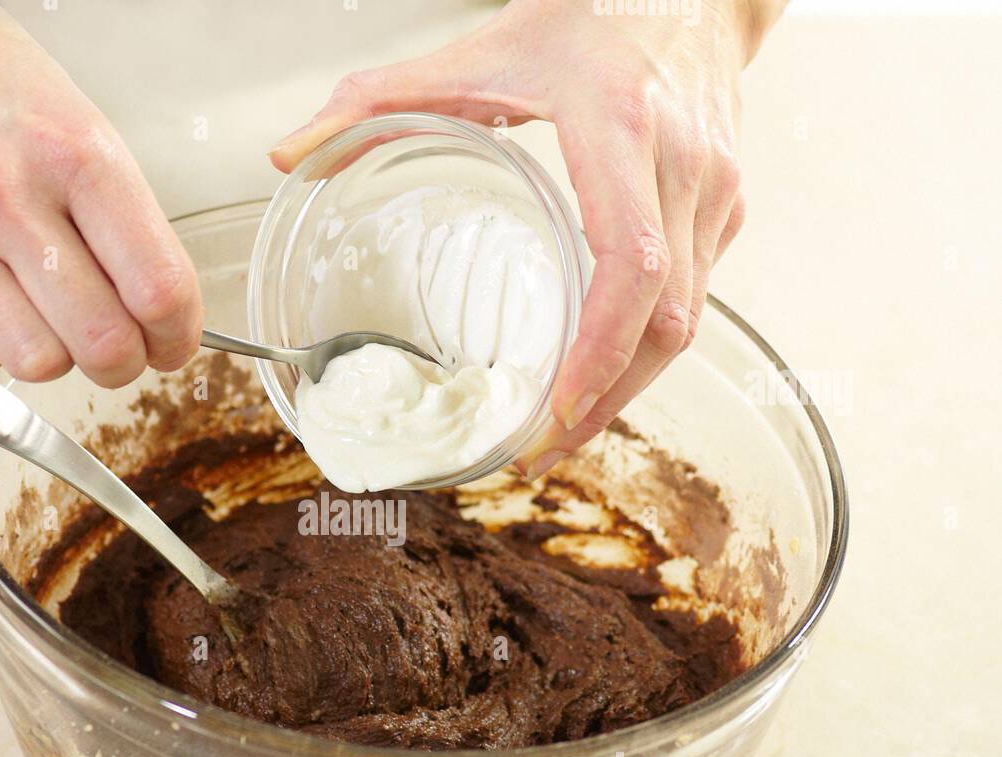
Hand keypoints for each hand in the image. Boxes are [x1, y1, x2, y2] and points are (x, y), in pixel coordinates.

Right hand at [0, 0, 200, 386]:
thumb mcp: (77, 123)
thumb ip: (122, 220)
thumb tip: (160, 310)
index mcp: (76, 154)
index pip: (158, 287)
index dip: (177, 336)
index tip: (170, 344)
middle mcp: (7, 195)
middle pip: (102, 344)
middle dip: (123, 362)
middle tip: (115, 348)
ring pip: (35, 363)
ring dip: (52, 357)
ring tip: (41, 318)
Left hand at [270, 0, 783, 474]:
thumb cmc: (593, 11)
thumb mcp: (481, 46)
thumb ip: (378, 98)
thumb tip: (290, 154)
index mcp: (623, 131)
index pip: (629, 267)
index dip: (598, 353)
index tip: (554, 411)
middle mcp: (686, 172)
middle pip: (666, 323)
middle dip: (605, 403)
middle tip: (538, 453)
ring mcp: (716, 196)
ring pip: (686, 325)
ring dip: (625, 390)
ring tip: (560, 434)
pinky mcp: (725, 211)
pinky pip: (690, 302)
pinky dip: (641, 351)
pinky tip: (594, 377)